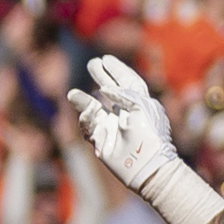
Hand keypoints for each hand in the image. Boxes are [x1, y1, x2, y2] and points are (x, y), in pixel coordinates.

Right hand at [64, 54, 188, 205]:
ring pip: (94, 108)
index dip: (117, 70)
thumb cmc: (151, 134)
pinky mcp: (102, 141)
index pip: (127, 81)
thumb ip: (124, 93)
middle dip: (101, 77)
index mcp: (140, 103)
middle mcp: (125, 113)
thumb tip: (103, 91)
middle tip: (93, 64)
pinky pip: (89, 127)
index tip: (106, 59)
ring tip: (72, 94)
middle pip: (109, 91)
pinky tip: (84, 114)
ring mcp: (113, 127)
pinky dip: (85, 120)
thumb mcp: (142, 105)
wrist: (148, 164)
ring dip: (83, 100)